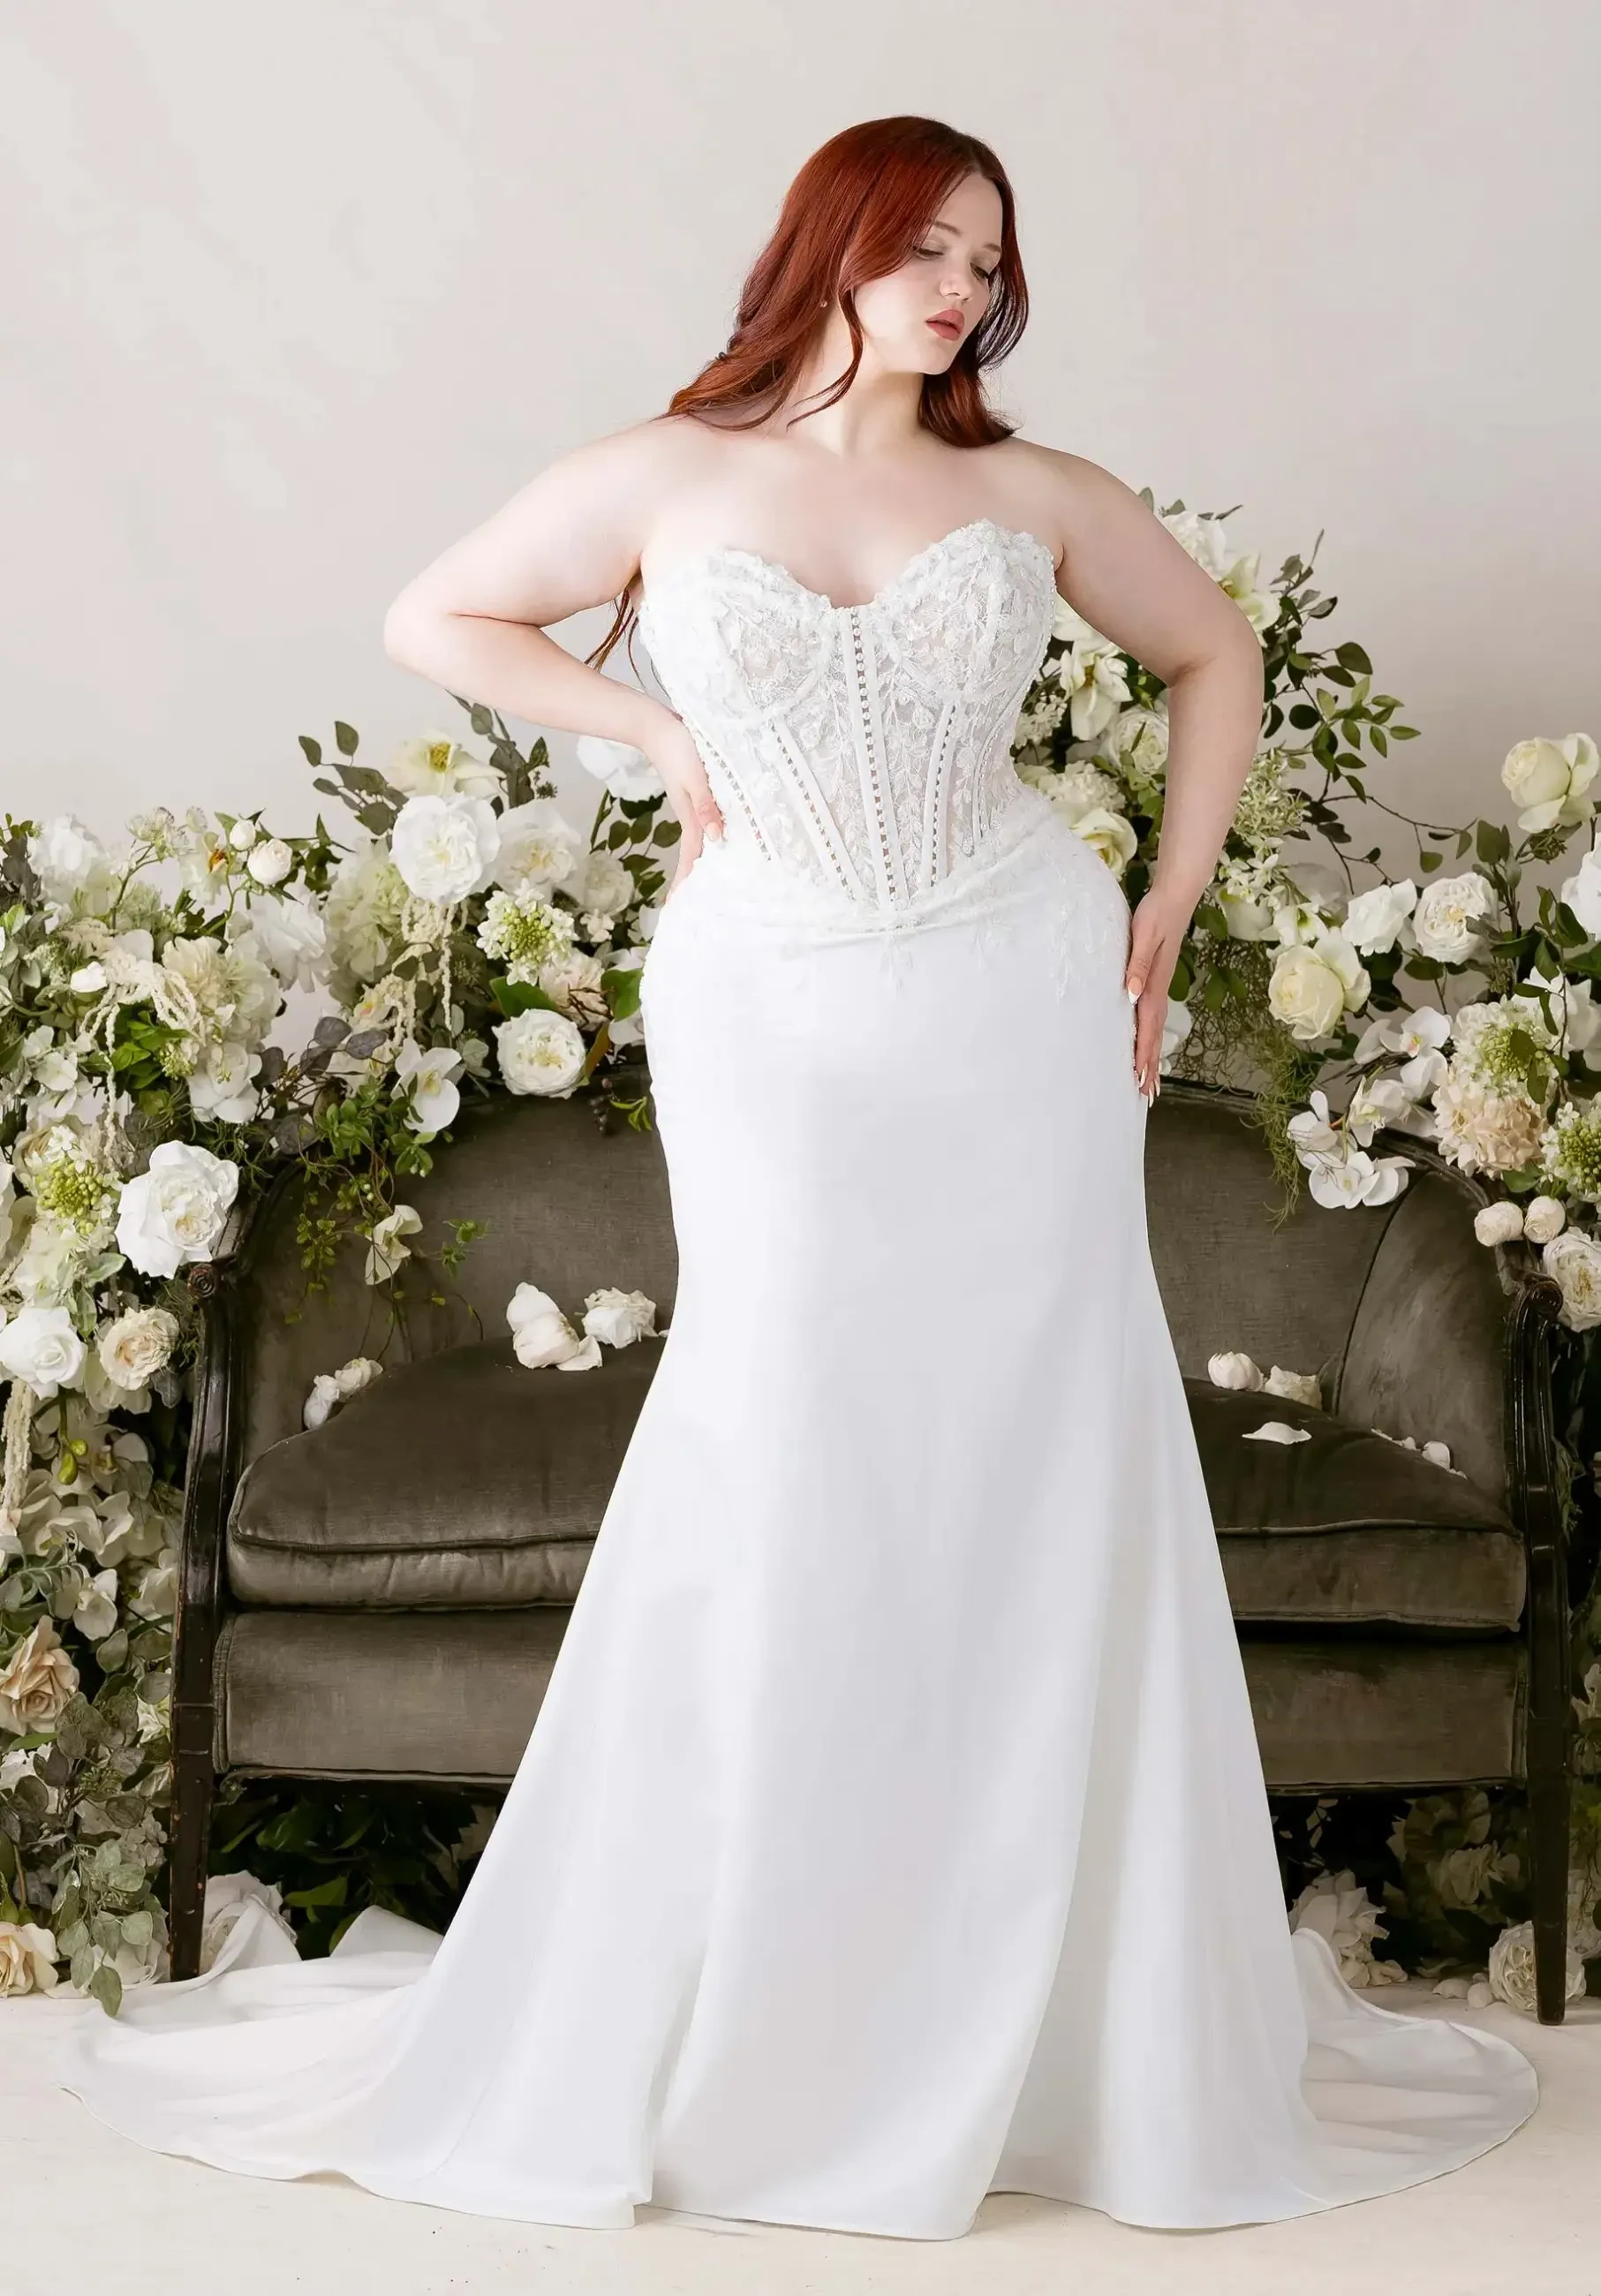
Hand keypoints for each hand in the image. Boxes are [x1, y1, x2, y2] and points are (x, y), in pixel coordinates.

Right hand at [647, 718, 725, 897]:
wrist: (657, 727)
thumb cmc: (678, 750)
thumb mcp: (695, 779)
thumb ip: (706, 806)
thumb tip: (716, 837)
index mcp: (691, 817)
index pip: (691, 857)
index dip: (687, 880)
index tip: (678, 905)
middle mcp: (692, 815)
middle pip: (696, 853)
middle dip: (694, 878)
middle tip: (700, 903)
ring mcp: (693, 805)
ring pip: (702, 838)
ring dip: (704, 859)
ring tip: (711, 879)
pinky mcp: (697, 793)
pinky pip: (706, 820)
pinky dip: (711, 833)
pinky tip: (719, 837)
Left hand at [1124, 882, 1193, 1101]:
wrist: (1175, 896)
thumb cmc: (1157, 914)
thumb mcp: (1144, 936)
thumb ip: (1137, 965)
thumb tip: (1132, 995)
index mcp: (1153, 984)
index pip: (1147, 1028)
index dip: (1143, 1055)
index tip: (1140, 1081)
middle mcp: (1157, 990)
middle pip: (1153, 1035)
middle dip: (1149, 1066)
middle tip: (1145, 1095)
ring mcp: (1158, 986)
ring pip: (1154, 1029)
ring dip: (1151, 1056)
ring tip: (1149, 1082)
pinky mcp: (1155, 979)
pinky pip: (1152, 1017)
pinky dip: (1150, 1036)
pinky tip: (1146, 1044)